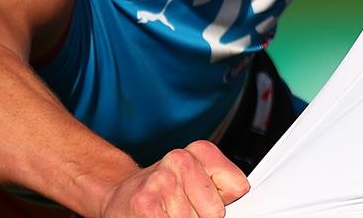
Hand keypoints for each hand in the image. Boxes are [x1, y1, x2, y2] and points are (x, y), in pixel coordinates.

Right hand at [99, 140, 248, 217]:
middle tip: (182, 208)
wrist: (122, 197)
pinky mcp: (145, 203)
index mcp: (201, 150)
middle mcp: (181, 159)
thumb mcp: (202, 180)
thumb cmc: (166, 192)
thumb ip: (225, 189)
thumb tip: (241, 200)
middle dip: (201, 216)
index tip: (205, 198)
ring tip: (167, 212)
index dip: (222, 201)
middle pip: (216, 211)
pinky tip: (157, 217)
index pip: (238, 187)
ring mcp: (162, 180)